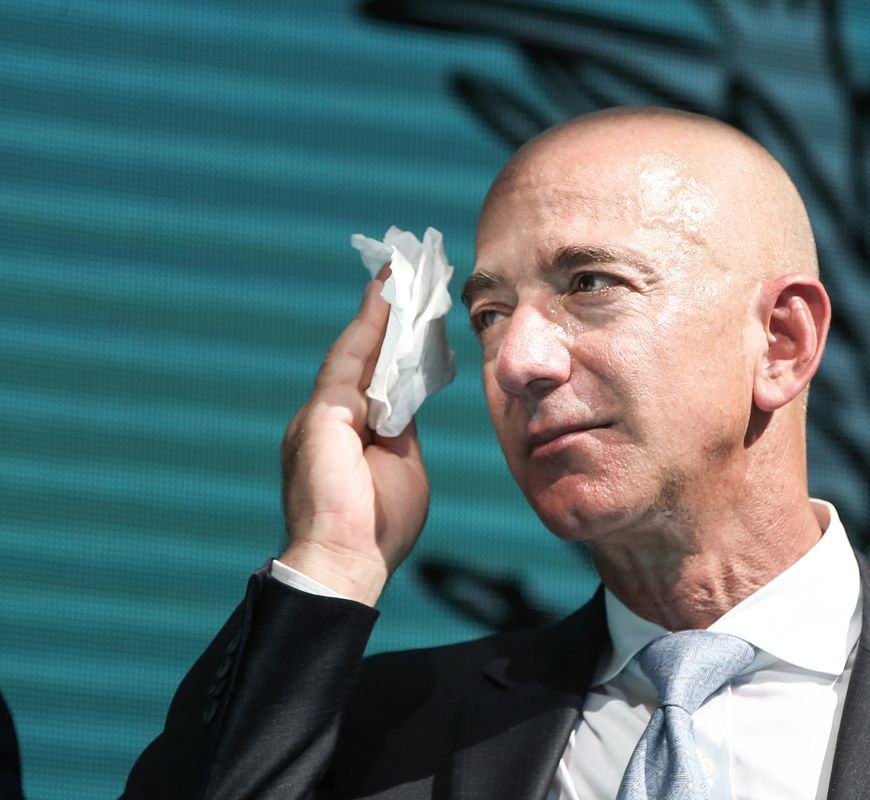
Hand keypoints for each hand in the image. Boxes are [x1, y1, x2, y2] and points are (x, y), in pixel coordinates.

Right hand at [278, 268, 429, 604]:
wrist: (346, 563)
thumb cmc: (378, 527)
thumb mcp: (402, 466)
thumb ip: (402, 430)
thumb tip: (409, 402)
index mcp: (347, 432)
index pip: (374, 375)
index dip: (391, 341)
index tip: (411, 308)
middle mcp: (328, 417)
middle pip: (361, 354)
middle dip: (383, 313)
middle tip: (404, 271)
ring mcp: (321, 414)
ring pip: (354, 350)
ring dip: (378, 309)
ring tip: (399, 269)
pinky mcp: (322, 414)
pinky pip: (350, 360)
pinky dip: (370, 326)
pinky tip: (387, 297)